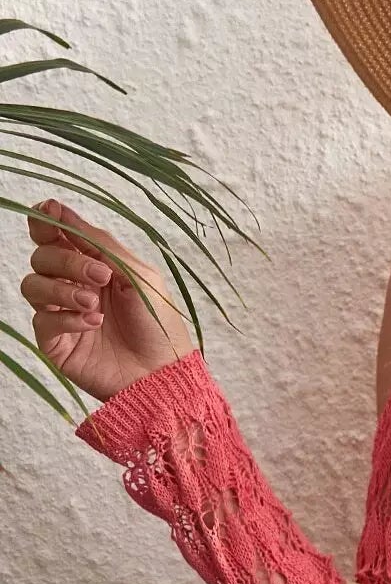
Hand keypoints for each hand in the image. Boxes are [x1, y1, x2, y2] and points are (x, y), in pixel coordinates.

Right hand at [21, 198, 192, 401]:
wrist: (164, 373)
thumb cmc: (158, 324)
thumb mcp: (137, 275)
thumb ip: (99, 243)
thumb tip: (60, 210)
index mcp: (92, 265)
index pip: (54, 236)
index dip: (46, 221)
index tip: (49, 212)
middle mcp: (71, 285)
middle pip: (42, 256)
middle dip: (67, 261)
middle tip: (101, 276)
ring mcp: (61, 313)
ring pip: (33, 285)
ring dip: (63, 288)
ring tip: (95, 304)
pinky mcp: (56, 342)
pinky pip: (42, 320)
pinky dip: (66, 317)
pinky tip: (93, 323)